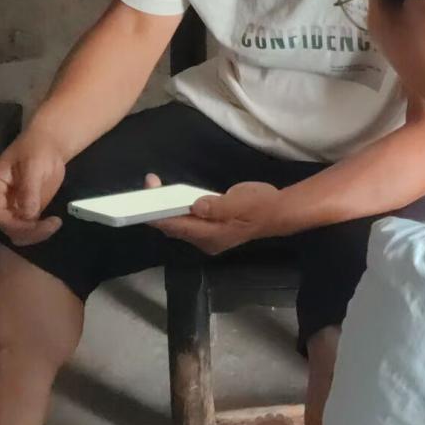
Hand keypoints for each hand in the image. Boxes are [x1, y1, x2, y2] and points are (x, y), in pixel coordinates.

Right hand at [0, 127, 67, 245]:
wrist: (49, 145)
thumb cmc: (38, 149)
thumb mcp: (33, 166)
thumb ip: (29, 191)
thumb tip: (28, 216)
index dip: (15, 225)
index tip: (38, 225)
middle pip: (6, 227)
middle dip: (28, 232)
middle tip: (53, 224)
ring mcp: (11, 207)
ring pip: (17, 232)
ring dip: (35, 234)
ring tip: (54, 223)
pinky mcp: (25, 210)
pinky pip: (28, 228)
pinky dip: (40, 230)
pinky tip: (53, 222)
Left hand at [152, 179, 279, 254]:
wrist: (277, 212)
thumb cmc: (261, 206)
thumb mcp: (242, 202)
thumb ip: (219, 206)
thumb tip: (196, 205)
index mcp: (213, 235)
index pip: (179, 226)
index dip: (159, 215)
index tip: (146, 200)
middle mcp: (206, 240)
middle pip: (174, 227)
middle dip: (158, 208)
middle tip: (150, 184)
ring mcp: (207, 236)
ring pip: (179, 225)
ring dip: (165, 208)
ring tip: (154, 187)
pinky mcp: (209, 228)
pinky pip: (186, 221)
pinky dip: (176, 209)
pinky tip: (170, 197)